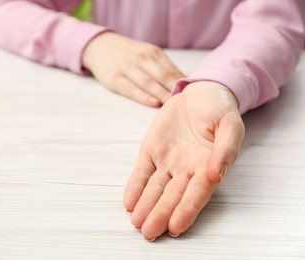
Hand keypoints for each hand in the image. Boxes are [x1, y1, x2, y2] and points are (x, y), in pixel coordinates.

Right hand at [82, 32, 184, 106]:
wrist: (98, 46)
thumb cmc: (127, 53)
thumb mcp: (146, 53)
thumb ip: (163, 66)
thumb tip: (184, 83)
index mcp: (152, 52)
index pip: (172, 69)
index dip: (183, 83)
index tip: (193, 95)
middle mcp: (141, 58)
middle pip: (163, 76)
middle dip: (175, 90)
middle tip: (186, 103)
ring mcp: (127, 68)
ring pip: (149, 83)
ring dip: (163, 94)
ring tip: (173, 106)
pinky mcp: (114, 79)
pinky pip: (131, 89)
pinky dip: (144, 97)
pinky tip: (154, 103)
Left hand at [123, 81, 244, 240]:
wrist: (200, 94)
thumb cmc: (219, 110)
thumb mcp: (229, 124)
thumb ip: (225, 148)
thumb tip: (217, 173)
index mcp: (208, 166)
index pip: (196, 194)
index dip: (186, 210)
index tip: (175, 227)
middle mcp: (186, 169)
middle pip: (172, 196)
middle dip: (160, 214)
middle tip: (148, 232)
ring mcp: (167, 161)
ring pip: (155, 188)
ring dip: (146, 205)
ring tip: (137, 222)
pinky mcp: (151, 151)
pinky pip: (142, 171)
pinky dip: (135, 186)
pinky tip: (129, 202)